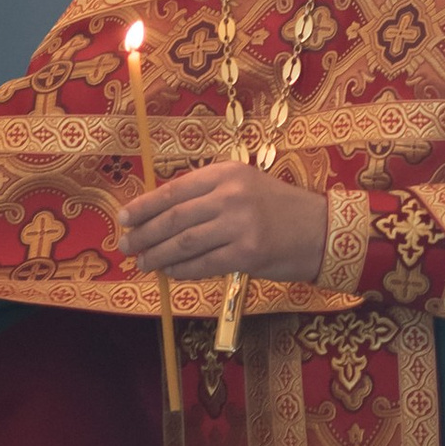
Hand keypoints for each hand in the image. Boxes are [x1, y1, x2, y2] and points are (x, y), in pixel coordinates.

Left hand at [118, 161, 329, 284]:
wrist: (321, 231)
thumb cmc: (279, 210)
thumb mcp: (244, 187)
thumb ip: (207, 195)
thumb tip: (160, 215)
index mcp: (227, 173)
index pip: (174, 190)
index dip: (144, 206)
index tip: (123, 218)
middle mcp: (231, 195)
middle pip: (174, 217)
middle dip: (144, 234)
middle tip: (125, 246)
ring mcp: (239, 224)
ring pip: (184, 243)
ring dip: (158, 256)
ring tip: (143, 263)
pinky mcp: (247, 254)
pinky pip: (203, 264)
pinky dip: (182, 270)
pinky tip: (170, 273)